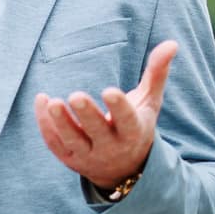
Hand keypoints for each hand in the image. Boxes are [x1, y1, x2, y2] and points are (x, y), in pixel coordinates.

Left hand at [34, 40, 177, 189]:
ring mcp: (88, 155)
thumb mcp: (150, 102)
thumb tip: (172, 43)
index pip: (127, 121)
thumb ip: (157, 73)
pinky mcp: (69, 158)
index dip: (119, 107)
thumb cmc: (137, 125)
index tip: (109, 91)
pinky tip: (42, 100)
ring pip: (73, 141)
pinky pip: (54, 143)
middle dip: (87, 115)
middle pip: (98, 133)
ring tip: (52, 102)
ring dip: (61, 122)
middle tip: (75, 96)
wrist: (124, 169)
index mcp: (133, 132)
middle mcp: (111, 147)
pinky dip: (45, 124)